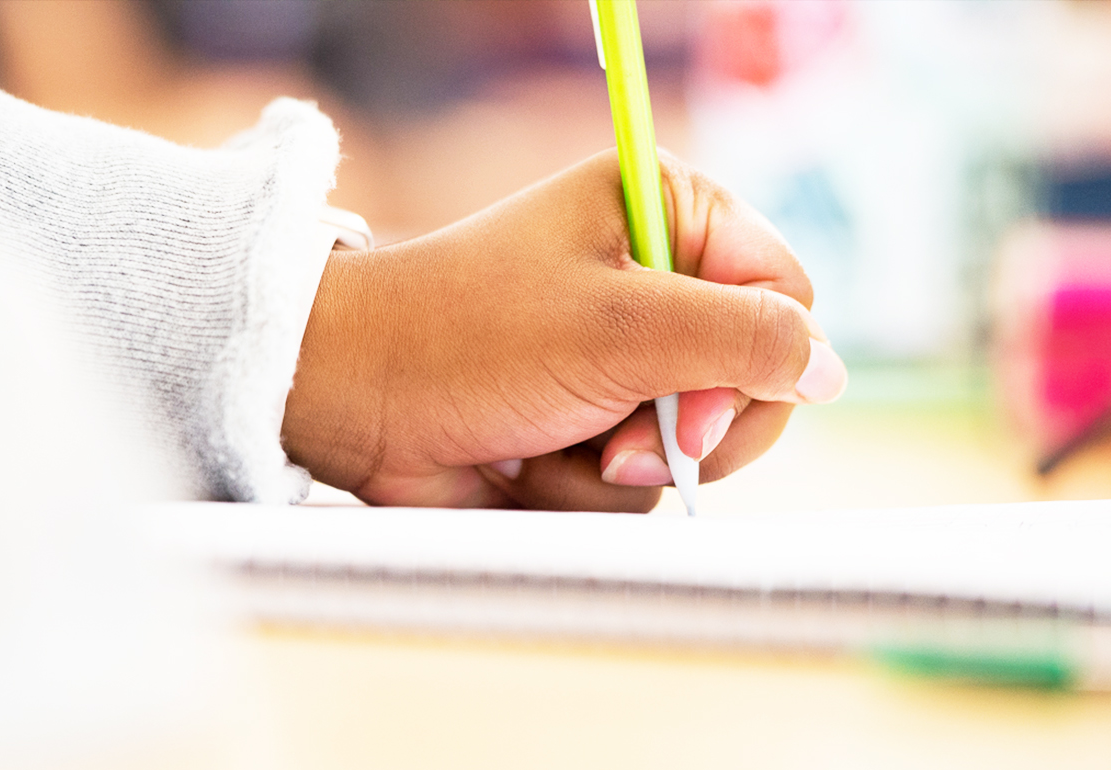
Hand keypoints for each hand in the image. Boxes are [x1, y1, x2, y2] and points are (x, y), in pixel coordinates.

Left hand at [283, 149, 846, 509]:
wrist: (355, 400)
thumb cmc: (469, 336)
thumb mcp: (620, 326)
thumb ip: (743, 340)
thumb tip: (831, 370)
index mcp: (665, 214)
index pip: (784, 293)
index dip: (760, 361)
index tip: (699, 404)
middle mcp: (650, 283)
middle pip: (753, 381)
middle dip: (687, 430)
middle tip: (621, 441)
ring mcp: (619, 361)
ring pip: (692, 444)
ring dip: (620, 463)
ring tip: (550, 441)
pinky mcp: (587, 424)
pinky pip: (635, 480)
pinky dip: (579, 486)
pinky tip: (524, 460)